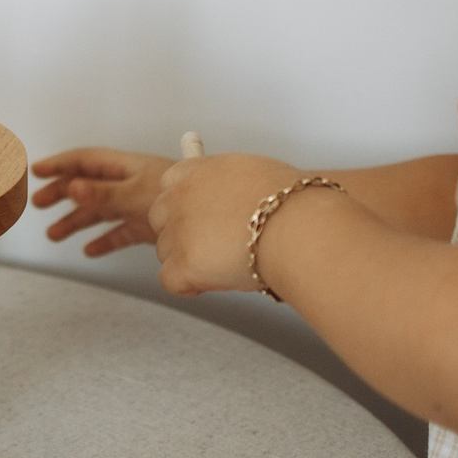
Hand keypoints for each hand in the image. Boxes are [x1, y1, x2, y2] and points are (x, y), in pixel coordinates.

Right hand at [30, 147, 175, 255]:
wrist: (213, 219)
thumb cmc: (180, 196)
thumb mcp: (136, 193)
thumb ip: (103, 194)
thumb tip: (72, 187)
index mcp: (126, 168)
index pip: (86, 161)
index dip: (61, 164)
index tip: (37, 170)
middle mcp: (130, 184)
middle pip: (88, 186)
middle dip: (62, 194)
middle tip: (38, 204)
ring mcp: (138, 205)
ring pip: (100, 212)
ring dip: (76, 221)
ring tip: (54, 234)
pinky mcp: (148, 227)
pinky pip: (119, 233)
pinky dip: (104, 241)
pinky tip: (91, 251)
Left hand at [147, 152, 299, 295]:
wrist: (299, 228)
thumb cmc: (291, 203)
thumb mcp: (253, 174)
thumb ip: (227, 186)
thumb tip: (225, 200)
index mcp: (195, 170)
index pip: (168, 186)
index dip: (184, 207)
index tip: (202, 219)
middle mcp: (179, 196)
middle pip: (159, 219)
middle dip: (182, 235)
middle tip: (214, 247)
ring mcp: (178, 230)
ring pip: (165, 252)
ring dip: (189, 261)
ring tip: (227, 264)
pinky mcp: (183, 263)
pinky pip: (170, 281)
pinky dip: (190, 286)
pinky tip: (217, 281)